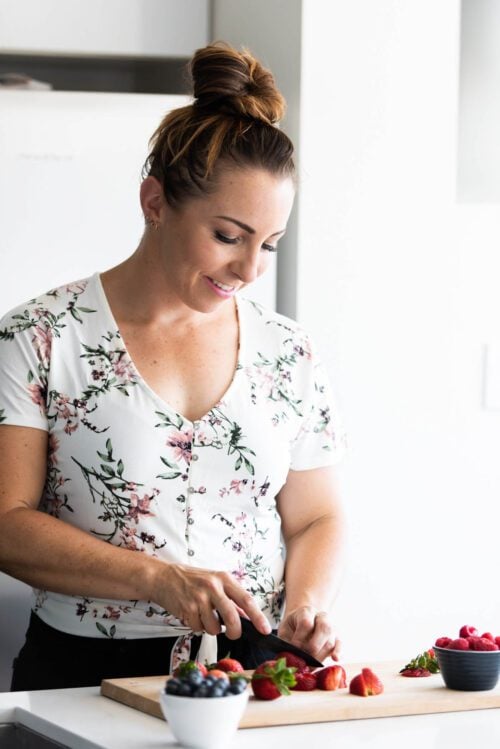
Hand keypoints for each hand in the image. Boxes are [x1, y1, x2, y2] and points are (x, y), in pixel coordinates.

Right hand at [154, 562, 270, 638]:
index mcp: (224, 579)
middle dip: (235, 632)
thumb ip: (231, 598)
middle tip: (233, 634)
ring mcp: (199, 598)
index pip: (246, 599)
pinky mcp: (187, 609)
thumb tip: (248, 617)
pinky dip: (198, 627)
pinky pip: (199, 629)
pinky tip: (193, 615)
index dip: (258, 617)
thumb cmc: (193, 580)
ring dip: (211, 629)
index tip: (265, 630)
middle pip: (232, 617)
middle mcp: (213, 587)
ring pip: (214, 628)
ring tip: (204, 617)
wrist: (164, 577)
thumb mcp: (215, 582)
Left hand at [278, 606, 340, 662]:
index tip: (294, 648)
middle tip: (304, 658)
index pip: (306, 623)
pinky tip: (335, 658)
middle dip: (312, 647)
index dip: (299, 638)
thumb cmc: (293, 627)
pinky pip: (340, 644)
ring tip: (310, 664)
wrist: (303, 620)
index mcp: (306, 612)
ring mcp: (331, 627)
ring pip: (330, 641)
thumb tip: (291, 658)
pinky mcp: (337, 637)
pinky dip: (338, 652)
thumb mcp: (285, 630)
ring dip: (320, 656)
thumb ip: (287, 641)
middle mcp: (322, 617)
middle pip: (324, 629)